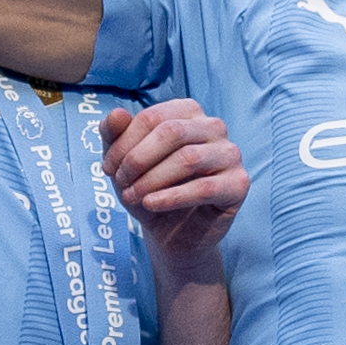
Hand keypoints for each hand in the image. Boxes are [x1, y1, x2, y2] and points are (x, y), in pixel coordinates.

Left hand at [101, 98, 244, 272]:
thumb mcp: (124, 161)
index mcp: (188, 111)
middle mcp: (213, 127)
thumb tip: (117, 113)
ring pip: (188, 159)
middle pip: (172, 132)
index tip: (107, 168)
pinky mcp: (238, 184)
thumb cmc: (149, 187)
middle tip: (119, 182)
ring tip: (131, 197)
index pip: (153, 117)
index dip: (124, 142)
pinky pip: (204, 188)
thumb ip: (115, 134)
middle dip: (138, 159)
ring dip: (152, 180)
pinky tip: (151, 205)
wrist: (170, 232)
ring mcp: (230, 154)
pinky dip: (171, 197)